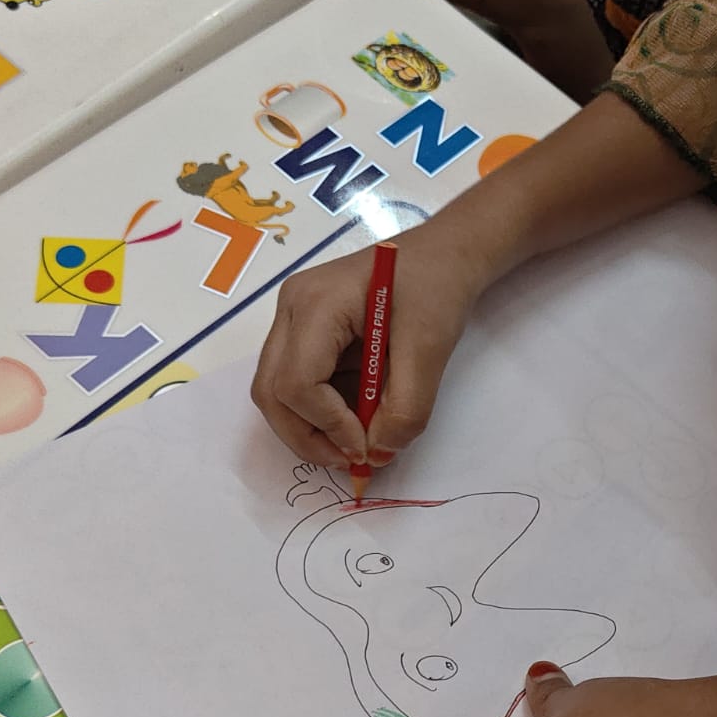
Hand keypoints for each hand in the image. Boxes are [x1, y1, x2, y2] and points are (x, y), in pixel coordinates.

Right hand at [251, 222, 497, 468]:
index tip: (367, 447)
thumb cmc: (437, 288)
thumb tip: (379, 453)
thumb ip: (406, 409)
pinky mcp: (305, 333)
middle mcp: (291, 309)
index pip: (297, 382)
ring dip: (313, 428)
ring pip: (278, 392)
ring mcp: (293, 320)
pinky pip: (298, 383)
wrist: (444, 255)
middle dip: (307, 436)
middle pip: (272, 392)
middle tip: (352, 461)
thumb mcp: (430, 351)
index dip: (328, 425)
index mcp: (317, 302)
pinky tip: (358, 416)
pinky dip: (323, 412)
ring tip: (358, 442)